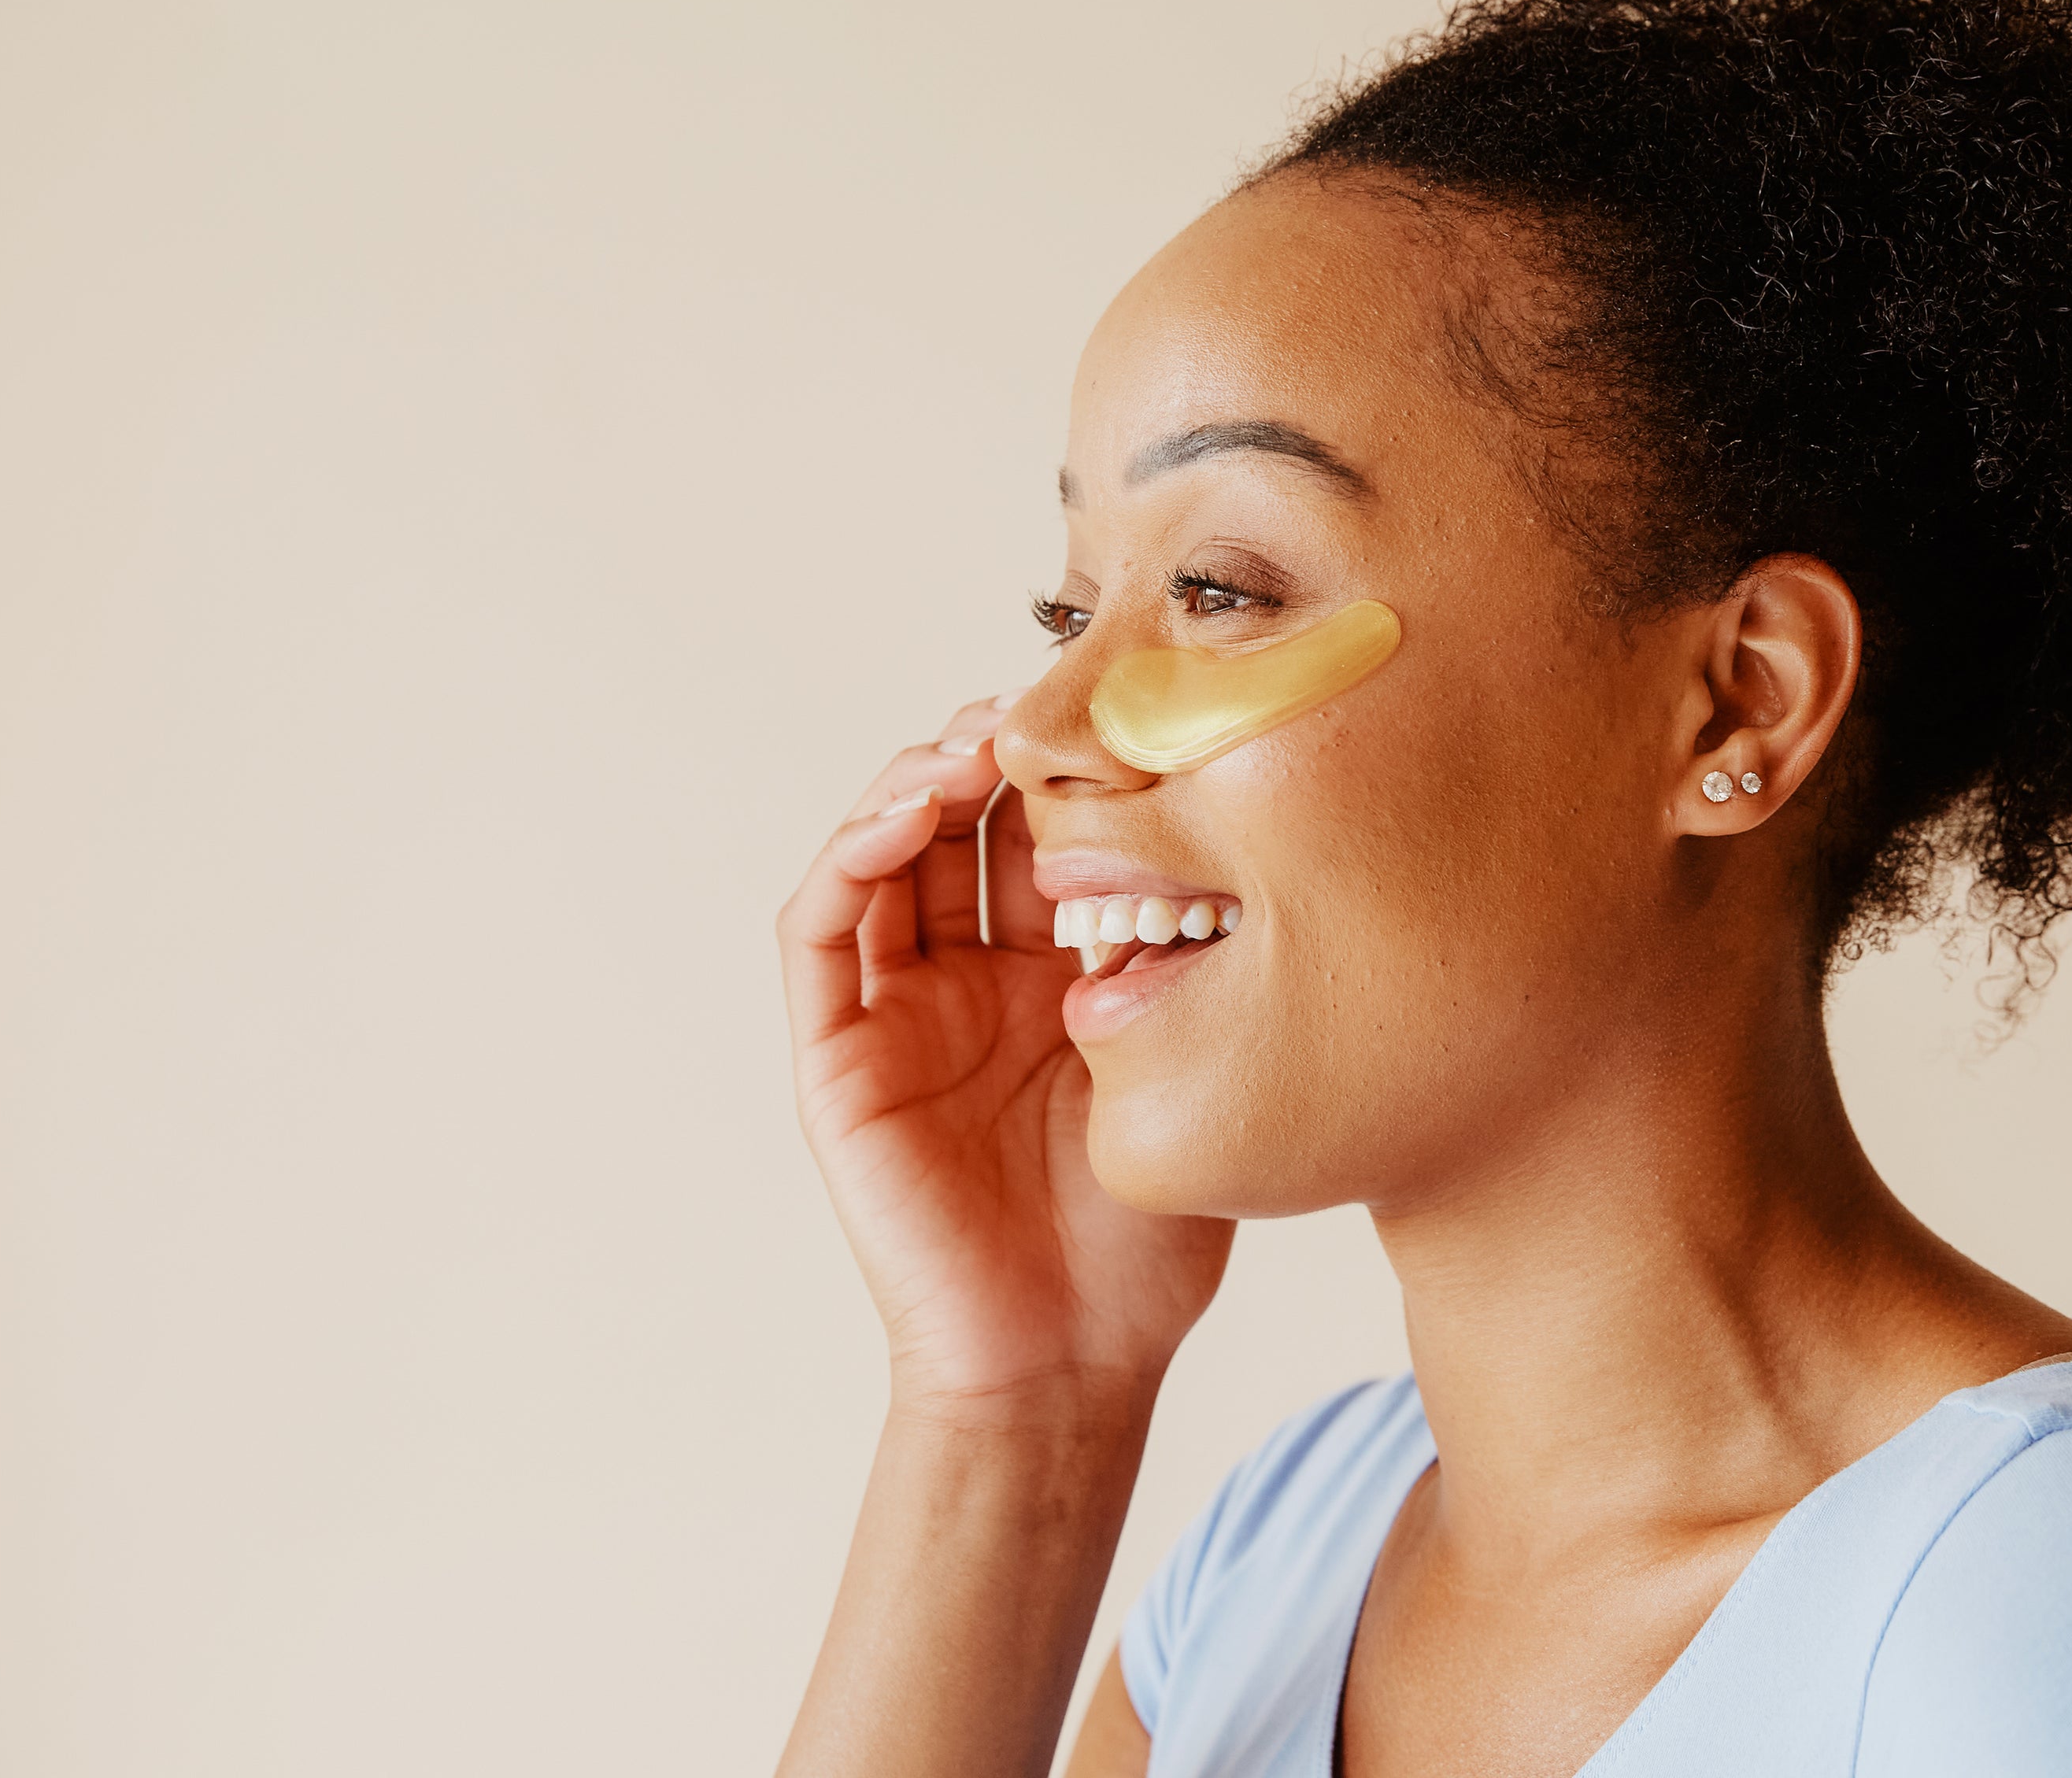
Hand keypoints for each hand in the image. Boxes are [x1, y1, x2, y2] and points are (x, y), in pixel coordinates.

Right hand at [777, 696, 1233, 1416]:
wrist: (1072, 1363)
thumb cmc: (1144, 1246)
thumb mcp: (1192, 1078)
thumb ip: (1194, 977)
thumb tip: (1250, 847)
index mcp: (1050, 981)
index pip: (1041, 841)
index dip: (1065, 775)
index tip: (1116, 721)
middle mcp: (966, 984)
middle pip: (957, 829)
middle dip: (991, 755)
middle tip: (1042, 708)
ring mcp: (895, 1016)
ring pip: (880, 858)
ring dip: (913, 784)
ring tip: (972, 745)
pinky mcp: (837, 1059)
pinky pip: (821, 934)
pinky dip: (849, 859)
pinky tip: (904, 816)